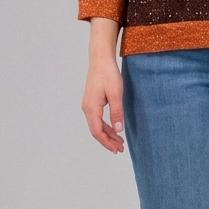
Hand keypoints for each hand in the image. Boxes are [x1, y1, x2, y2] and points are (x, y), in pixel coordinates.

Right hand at [82, 18, 124, 153]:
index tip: (117, 149)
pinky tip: (114, 129)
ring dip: (108, 134)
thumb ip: (116, 113)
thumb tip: (118, 130)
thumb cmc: (108, 74)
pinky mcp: (92, 101)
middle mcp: (87, 108)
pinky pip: (97, 119)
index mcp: (91, 108)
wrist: (100, 59)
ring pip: (97, 125)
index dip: (107, 142)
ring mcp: (89, 105)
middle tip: (120, 149)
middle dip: (108, 141)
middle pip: (96, 131)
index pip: (97, 131)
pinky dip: (106, 126)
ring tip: (119, 142)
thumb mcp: (116, 94)